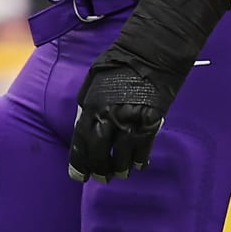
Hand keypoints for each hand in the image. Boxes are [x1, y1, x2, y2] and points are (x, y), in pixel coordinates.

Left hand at [70, 53, 171, 180]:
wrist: (150, 53)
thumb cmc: (118, 65)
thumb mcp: (93, 84)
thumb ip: (87, 108)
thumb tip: (83, 129)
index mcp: (91, 106)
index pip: (81, 143)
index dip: (79, 164)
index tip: (79, 176)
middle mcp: (109, 117)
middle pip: (99, 154)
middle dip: (98, 170)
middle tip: (101, 178)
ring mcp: (131, 121)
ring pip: (122, 157)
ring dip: (119, 169)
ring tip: (119, 172)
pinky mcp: (151, 123)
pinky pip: (143, 150)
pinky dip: (139, 161)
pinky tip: (137, 164)